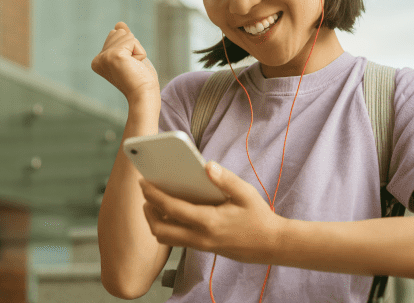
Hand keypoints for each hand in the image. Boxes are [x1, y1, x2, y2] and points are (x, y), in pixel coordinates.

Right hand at [91, 22, 159, 102]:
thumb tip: (119, 23)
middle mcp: (98, 59)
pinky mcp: (114, 55)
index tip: (129, 66)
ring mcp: (104, 57)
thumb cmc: (140, 78)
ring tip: (134, 67)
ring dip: (136, 50)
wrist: (144, 94)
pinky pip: (132, 40)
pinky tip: (135, 66)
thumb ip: (123, 39)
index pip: (116, 35)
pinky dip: (139, 52)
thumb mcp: (131, 55)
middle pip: (119, 32)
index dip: (129, 48)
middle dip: (132, 47)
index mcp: (98, 60)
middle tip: (132, 67)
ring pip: (126, 35)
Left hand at [140, 162, 283, 264]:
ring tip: (154, 202)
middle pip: (160, 230)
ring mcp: (200, 245)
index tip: (143, 182)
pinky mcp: (202, 248)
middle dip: (148, 211)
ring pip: (166, 238)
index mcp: (209, 222)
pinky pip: (176, 239)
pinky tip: (172, 210)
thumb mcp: (246, 194)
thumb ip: (226, 179)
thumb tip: (207, 165)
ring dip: (155, 221)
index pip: (172, 209)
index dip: (154, 195)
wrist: (270, 245)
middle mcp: (200, 237)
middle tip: (146, 193)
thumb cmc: (258, 217)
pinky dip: (167, 226)